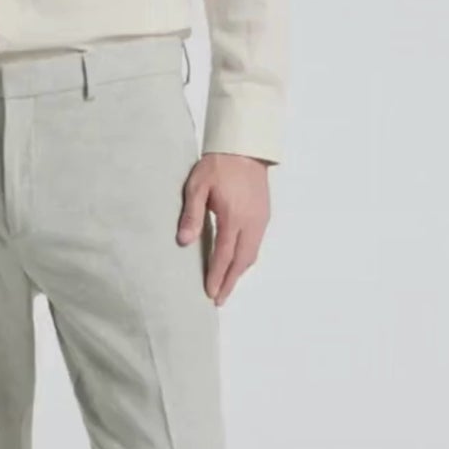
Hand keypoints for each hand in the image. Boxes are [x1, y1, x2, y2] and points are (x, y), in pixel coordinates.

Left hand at [176, 152, 271, 304]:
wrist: (245, 148)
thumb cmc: (218, 165)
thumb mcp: (197, 187)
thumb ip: (191, 215)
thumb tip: (184, 241)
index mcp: (233, 217)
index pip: (224, 255)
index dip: (217, 276)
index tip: (210, 293)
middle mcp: (251, 222)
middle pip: (241, 261)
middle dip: (230, 282)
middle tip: (218, 299)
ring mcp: (260, 220)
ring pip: (251, 255)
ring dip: (239, 273)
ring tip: (226, 286)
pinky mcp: (264, 216)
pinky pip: (256, 244)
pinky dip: (246, 259)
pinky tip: (237, 263)